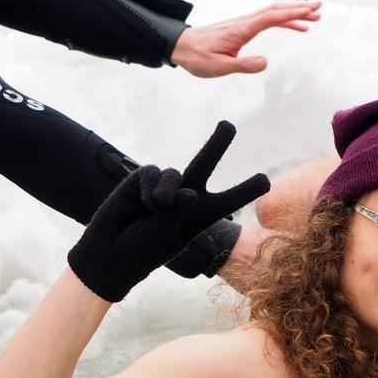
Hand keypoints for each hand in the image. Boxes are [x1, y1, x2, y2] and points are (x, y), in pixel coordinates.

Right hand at [68, 122, 269, 300]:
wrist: (111, 252)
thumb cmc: (145, 249)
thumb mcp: (171, 235)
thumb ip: (182, 211)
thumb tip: (189, 191)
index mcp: (203, 214)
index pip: (230, 199)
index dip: (247, 189)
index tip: (266, 180)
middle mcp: (187, 196)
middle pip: (205, 164)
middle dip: (217, 143)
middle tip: (228, 125)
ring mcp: (165, 186)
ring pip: (174, 174)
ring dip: (165, 193)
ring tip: (156, 212)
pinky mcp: (142, 179)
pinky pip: (151, 174)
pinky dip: (147, 190)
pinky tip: (141, 205)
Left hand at [171, 0, 321, 76]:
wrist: (180, 46)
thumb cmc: (198, 57)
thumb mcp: (220, 67)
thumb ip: (244, 65)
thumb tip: (266, 63)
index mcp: (241, 30)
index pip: (272, 18)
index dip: (293, 14)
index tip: (310, 11)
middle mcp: (244, 22)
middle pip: (276, 10)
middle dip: (298, 8)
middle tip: (319, 8)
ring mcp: (243, 23)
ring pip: (272, 12)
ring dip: (293, 12)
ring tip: (313, 17)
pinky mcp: (242, 27)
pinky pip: (267, 19)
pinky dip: (283, 20)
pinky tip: (293, 27)